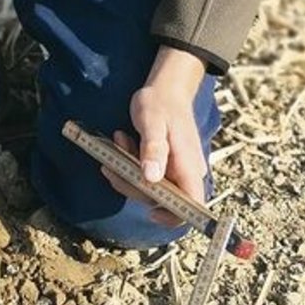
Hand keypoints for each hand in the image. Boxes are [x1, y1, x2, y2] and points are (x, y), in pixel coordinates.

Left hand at [102, 47, 208, 226]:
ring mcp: (174, 170)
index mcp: (188, 166)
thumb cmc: (161, 103)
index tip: (150, 211)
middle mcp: (185, 173)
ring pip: (148, 188)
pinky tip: (122, 141)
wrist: (165, 89)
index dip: (174, 216)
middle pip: (161, 199)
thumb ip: (153, 149)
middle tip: (112, 163)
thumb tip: (151, 178)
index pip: (192, 205)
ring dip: (126, 172)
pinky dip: (128, 164)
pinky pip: (143, 176)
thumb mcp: (153, 122)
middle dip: (132, 185)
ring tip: (118, 142)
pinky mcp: (163, 166)